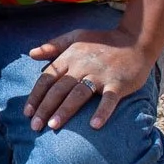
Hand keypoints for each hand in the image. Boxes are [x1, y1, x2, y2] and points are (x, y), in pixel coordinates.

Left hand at [25, 28, 154, 130]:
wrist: (135, 40)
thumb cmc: (102, 41)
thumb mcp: (76, 37)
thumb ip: (53, 45)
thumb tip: (31, 53)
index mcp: (70, 57)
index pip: (47, 78)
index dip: (36, 96)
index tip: (27, 113)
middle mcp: (82, 66)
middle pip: (59, 89)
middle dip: (45, 108)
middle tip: (35, 127)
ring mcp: (100, 75)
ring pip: (78, 94)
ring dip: (65, 110)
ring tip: (53, 126)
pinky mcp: (118, 83)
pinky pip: (109, 99)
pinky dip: (102, 111)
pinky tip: (94, 125)